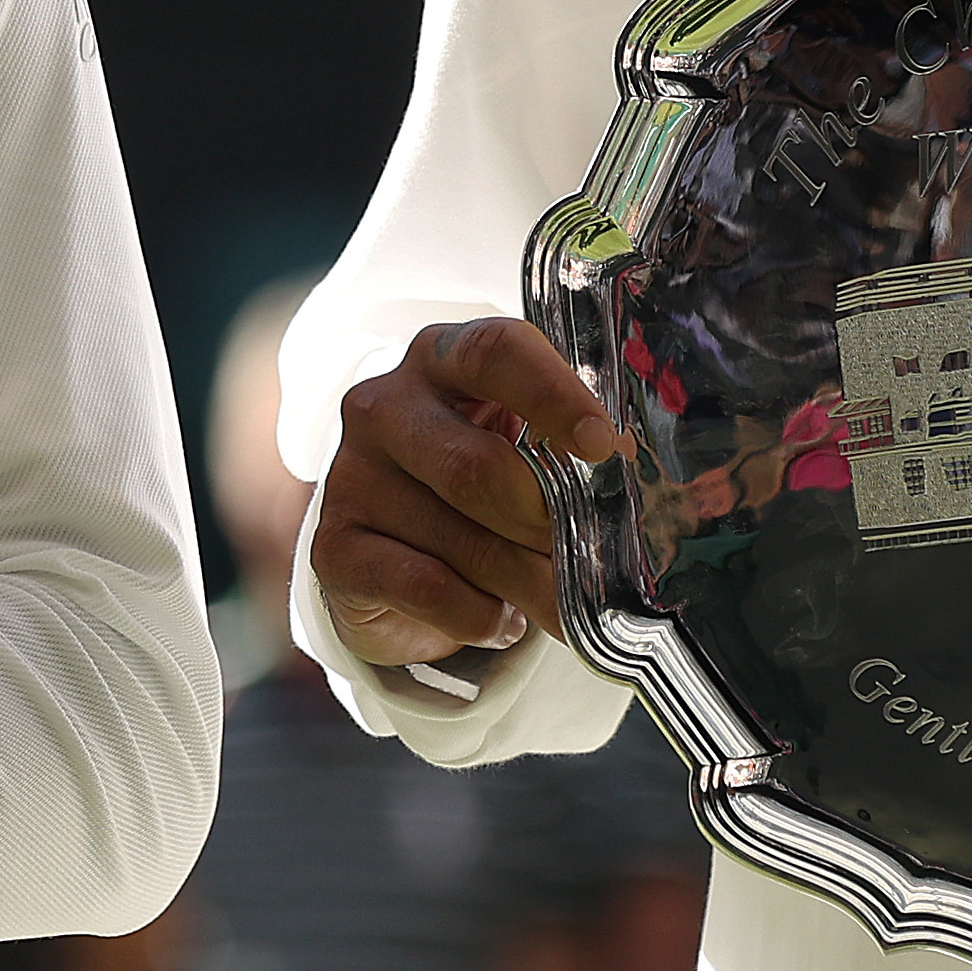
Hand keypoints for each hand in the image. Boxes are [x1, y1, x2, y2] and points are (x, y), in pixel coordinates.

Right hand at [312, 318, 617, 666]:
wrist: (397, 564)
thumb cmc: (484, 486)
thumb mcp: (523, 448)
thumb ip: (569, 449)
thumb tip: (636, 482)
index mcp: (442, 358)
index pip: (495, 352)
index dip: (554, 396)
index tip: (604, 446)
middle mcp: (384, 406)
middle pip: (476, 465)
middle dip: (545, 521)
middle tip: (593, 556)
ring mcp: (351, 475)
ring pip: (459, 538)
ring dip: (526, 581)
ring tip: (560, 601)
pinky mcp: (334, 547)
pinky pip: (427, 587)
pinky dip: (481, 614)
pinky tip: (501, 618)